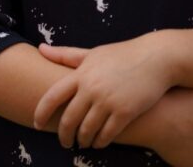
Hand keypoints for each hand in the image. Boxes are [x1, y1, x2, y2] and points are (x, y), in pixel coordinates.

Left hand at [33, 35, 175, 148]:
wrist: (156, 58)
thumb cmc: (121, 55)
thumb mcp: (92, 53)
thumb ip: (66, 55)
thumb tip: (40, 48)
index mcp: (81, 74)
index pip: (52, 96)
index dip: (41, 113)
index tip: (37, 124)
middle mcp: (91, 88)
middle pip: (69, 119)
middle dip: (64, 135)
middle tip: (64, 142)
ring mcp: (108, 101)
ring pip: (87, 129)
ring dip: (83, 140)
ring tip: (82, 143)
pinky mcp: (125, 111)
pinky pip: (107, 134)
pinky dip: (100, 142)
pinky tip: (99, 143)